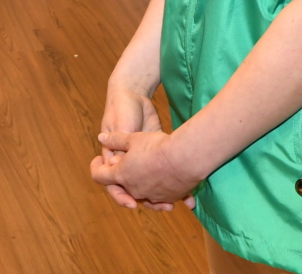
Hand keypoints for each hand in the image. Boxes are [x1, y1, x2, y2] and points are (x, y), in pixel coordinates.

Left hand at [90, 129, 200, 210]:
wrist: (184, 159)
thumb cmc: (156, 146)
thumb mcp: (132, 138)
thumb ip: (115, 140)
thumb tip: (101, 138)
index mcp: (121, 175)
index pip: (99, 176)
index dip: (96, 168)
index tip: (98, 160)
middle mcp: (134, 190)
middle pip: (122, 186)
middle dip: (123, 174)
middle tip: (129, 160)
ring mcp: (152, 196)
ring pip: (142, 192)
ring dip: (142, 184)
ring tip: (148, 170)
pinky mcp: (169, 198)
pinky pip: (162, 197)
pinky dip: (161, 190)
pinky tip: (167, 181)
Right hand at [94, 81, 181, 211]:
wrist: (132, 96)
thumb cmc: (122, 111)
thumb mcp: (121, 127)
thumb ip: (119, 145)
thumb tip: (116, 162)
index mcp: (113, 159)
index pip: (112, 183)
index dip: (119, 195)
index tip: (132, 203)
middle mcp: (127, 165)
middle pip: (134, 191)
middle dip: (149, 202)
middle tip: (163, 206)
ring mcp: (142, 163)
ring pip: (151, 189)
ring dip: (164, 199)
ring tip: (177, 203)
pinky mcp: (156, 158)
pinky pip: (165, 178)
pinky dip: (177, 188)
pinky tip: (189, 196)